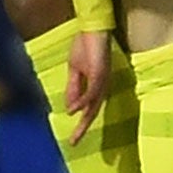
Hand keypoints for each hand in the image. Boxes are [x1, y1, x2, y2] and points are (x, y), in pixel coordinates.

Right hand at [64, 28, 110, 144]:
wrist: (92, 29)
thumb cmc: (85, 46)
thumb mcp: (75, 70)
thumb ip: (74, 88)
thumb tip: (70, 108)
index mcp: (95, 87)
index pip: (88, 110)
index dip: (81, 124)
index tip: (72, 139)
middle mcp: (101, 87)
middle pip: (92, 112)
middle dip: (83, 128)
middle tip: (73, 143)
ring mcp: (102, 81)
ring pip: (94, 106)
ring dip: (84, 120)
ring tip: (76, 134)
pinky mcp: (100, 73)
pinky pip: (91, 92)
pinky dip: (82, 102)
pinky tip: (74, 111)